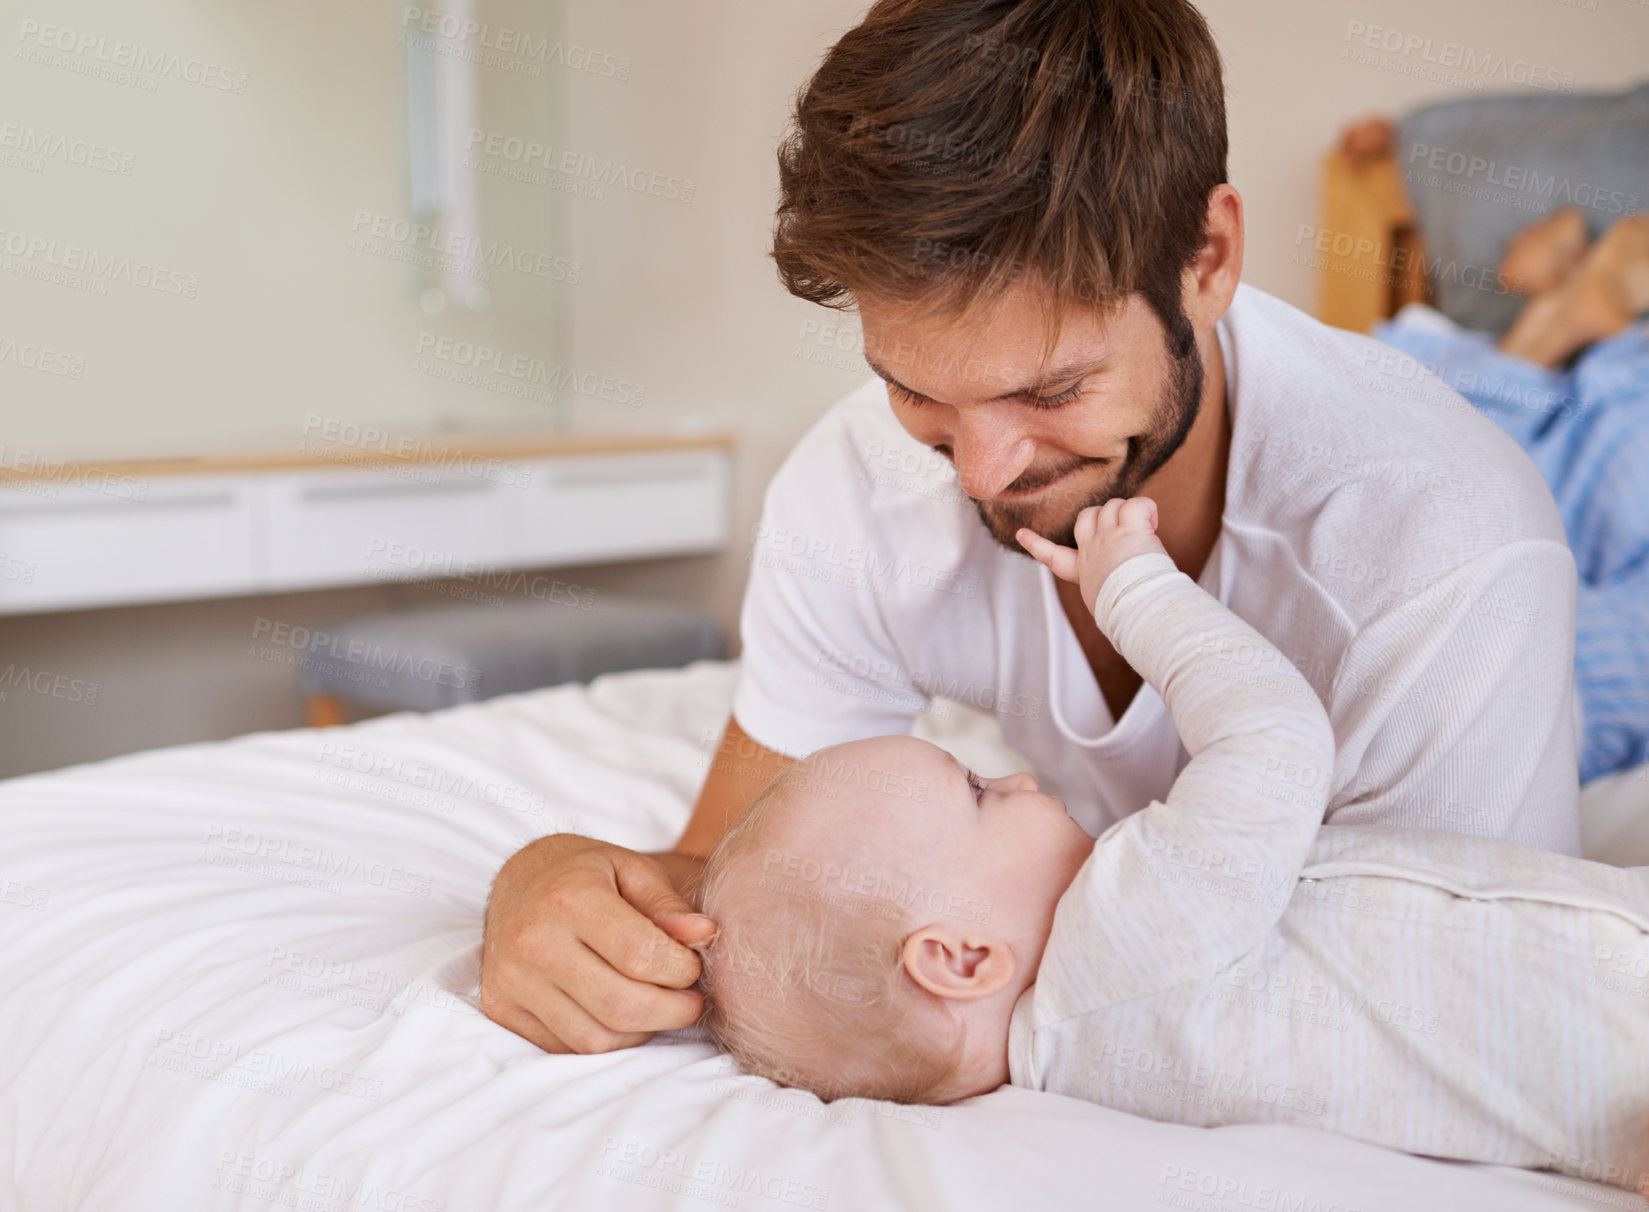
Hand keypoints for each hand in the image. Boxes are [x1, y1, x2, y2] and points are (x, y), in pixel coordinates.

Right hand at [480, 833, 716, 1052]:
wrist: (519, 878)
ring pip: (596, 1039)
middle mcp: (532, 942)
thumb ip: (669, 906)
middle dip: (673, 1012)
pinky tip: (622, 1014)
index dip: (682, 970)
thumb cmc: (585, 873)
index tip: (695, 966)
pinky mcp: (501, 1009)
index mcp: (568, 898)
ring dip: (643, 1032)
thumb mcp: (632, 869)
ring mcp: (511, 980)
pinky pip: (568, 1049)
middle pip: (620, 1006)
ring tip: (659, 1006)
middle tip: (692, 1000)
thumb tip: (707, 936)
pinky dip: (608, 1040)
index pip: (640, 955)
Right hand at [1015, 496, 1165, 618]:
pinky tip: (1154, 523)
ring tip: (1146, 532)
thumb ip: (1103, 588)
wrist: (1135, 609)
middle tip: (1123, 533)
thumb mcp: (1102, 602)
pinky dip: (1148, 508)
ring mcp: (1109, 536)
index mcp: (1082, 570)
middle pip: (1086, 516)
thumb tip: (1117, 594)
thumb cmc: (1125, 612)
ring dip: (1127, 513)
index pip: (1052, 556)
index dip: (1036, 544)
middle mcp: (1092, 549)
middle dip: (1102, 516)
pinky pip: (1136, 504)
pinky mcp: (1131, 529)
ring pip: (1112, 505)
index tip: (1021, 533)